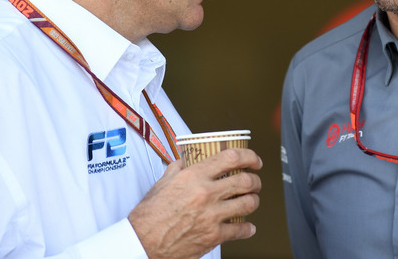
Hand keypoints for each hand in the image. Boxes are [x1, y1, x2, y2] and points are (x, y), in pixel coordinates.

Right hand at [128, 148, 262, 258]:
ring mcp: (211, 215)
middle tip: (254, 181)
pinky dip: (248, 228)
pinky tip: (247, 226)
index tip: (253, 160)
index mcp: (194, 176)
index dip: (249, 156)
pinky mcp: (213, 236)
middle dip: (255, 180)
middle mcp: (206, 194)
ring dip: (254, 200)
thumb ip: (179, 168)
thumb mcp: (163, 182)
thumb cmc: (150, 214)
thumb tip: (189, 158)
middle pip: (245, 181)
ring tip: (252, 200)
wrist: (142, 242)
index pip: (231, 158)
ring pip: (248, 203)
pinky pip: (240, 230)